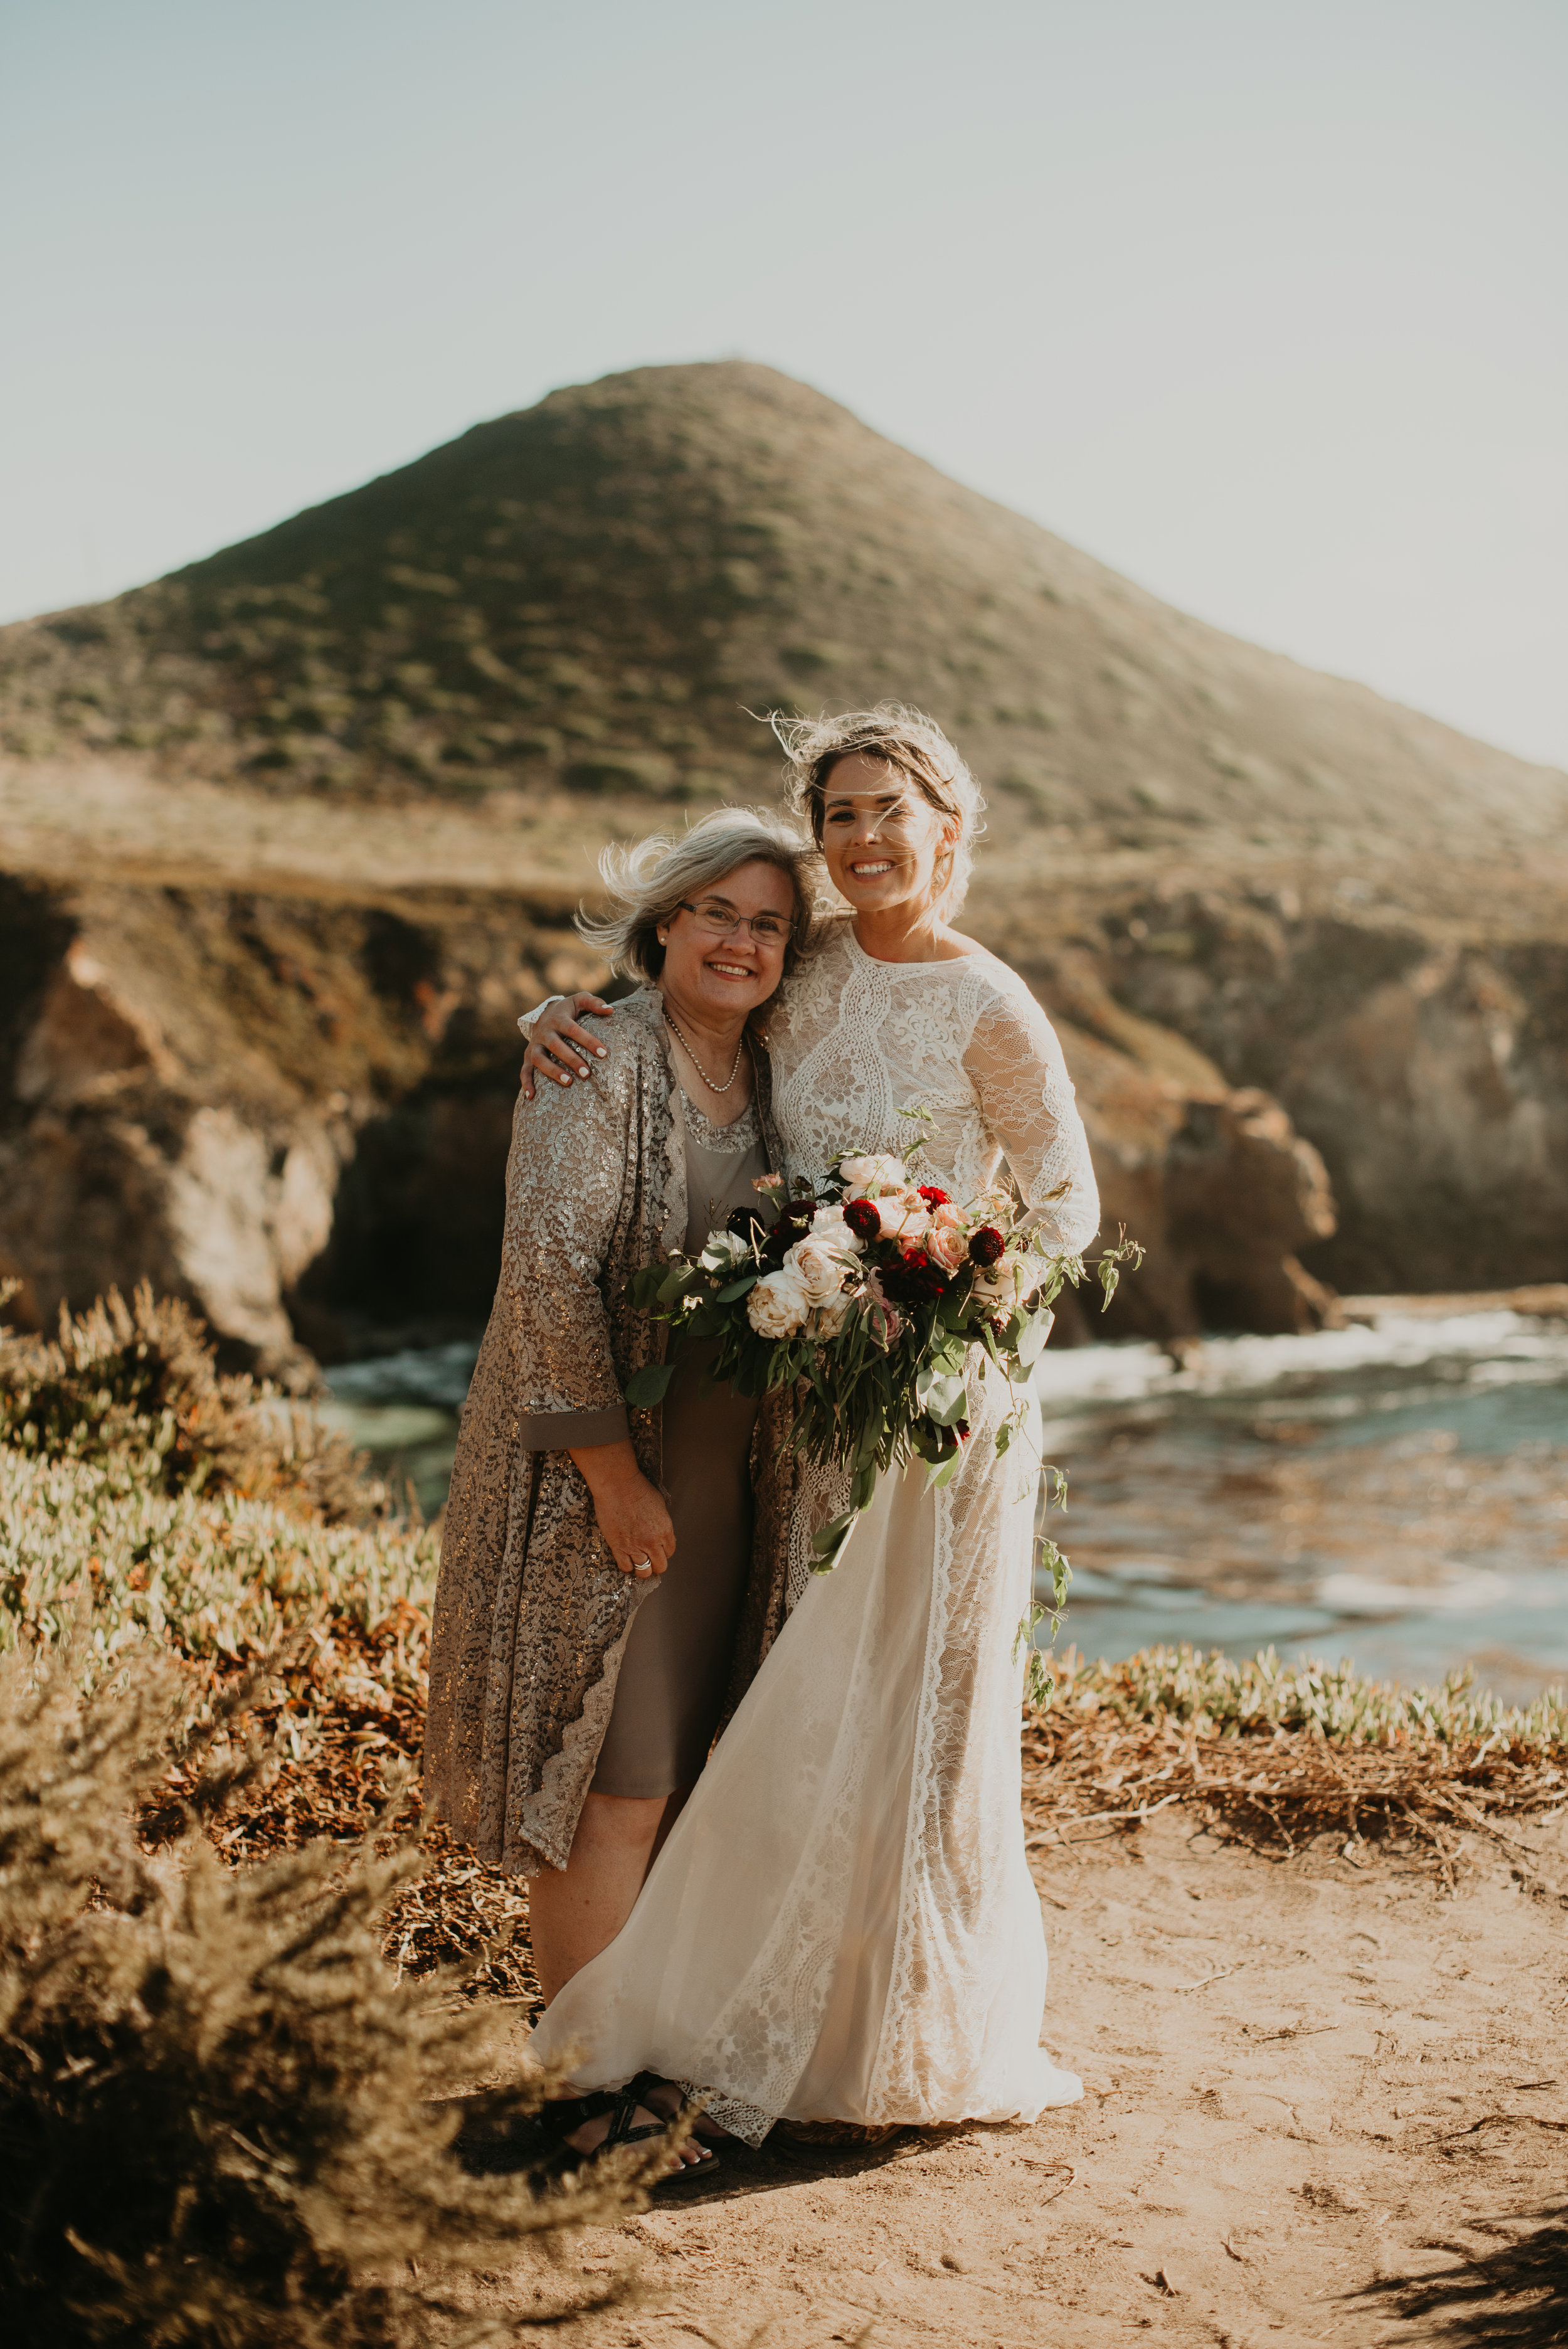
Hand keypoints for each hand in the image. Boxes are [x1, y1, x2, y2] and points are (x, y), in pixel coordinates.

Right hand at [521, 993, 615, 1100]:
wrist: (545, 1013)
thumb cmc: (569, 1010)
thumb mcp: (580, 1000)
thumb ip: (594, 1003)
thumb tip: (610, 1010)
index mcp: (559, 1019)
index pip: (574, 1030)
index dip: (588, 1041)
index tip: (603, 1053)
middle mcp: (544, 1032)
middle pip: (556, 1046)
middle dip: (572, 1060)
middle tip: (587, 1074)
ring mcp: (535, 1045)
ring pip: (539, 1059)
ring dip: (552, 1071)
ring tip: (569, 1082)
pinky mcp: (528, 1056)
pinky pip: (524, 1070)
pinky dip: (526, 1083)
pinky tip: (532, 1097)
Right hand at [568, 1439, 674, 1577]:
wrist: (618, 1485)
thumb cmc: (638, 1489)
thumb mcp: (660, 1505)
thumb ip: (662, 1523)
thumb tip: (659, 1532)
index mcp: (665, 1530)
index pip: (670, 1551)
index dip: (664, 1551)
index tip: (658, 1548)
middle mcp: (652, 1542)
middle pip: (660, 1566)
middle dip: (656, 1564)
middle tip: (650, 1559)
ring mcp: (635, 1546)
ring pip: (643, 1571)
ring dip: (642, 1568)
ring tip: (638, 1562)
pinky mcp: (618, 1547)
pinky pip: (625, 1567)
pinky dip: (627, 1565)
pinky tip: (626, 1558)